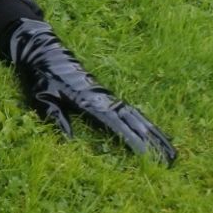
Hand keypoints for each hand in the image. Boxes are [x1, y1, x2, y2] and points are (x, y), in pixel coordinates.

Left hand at [5, 20, 175, 163]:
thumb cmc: (40, 76)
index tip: (148, 156)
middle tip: (172, 161)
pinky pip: (130, 112)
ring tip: (172, 152)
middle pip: (135, 123)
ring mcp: (107, 97)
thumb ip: (55, 117)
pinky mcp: (106, 96)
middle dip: (154, 142)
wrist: (42, 52)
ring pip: (137, 117)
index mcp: (88, 101)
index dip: (132, 141)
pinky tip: (153, 132)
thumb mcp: (41, 97)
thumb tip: (69, 141)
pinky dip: (145, 122)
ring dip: (156, 134)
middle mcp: (103, 99)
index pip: (115, 125)